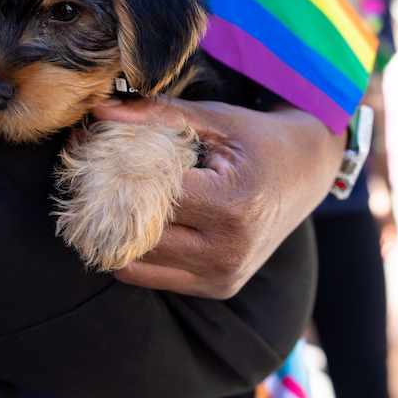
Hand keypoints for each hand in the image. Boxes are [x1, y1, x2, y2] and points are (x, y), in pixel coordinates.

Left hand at [90, 96, 340, 298]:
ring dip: (115, 234)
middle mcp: (227, 251)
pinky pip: (152, 278)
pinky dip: (135, 253)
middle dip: (105, 204)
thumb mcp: (215, 119)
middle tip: (88, 176)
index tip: (92, 150)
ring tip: (109, 200)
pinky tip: (135, 223)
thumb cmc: (261, 142)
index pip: (148, 197)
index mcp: (231, 206)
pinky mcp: (218, 288)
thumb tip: (98, 109)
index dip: (113, 172)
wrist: (309, 173)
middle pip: (136, 235)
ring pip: (135, 265)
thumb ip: (155, 115)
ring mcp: (223, 276)